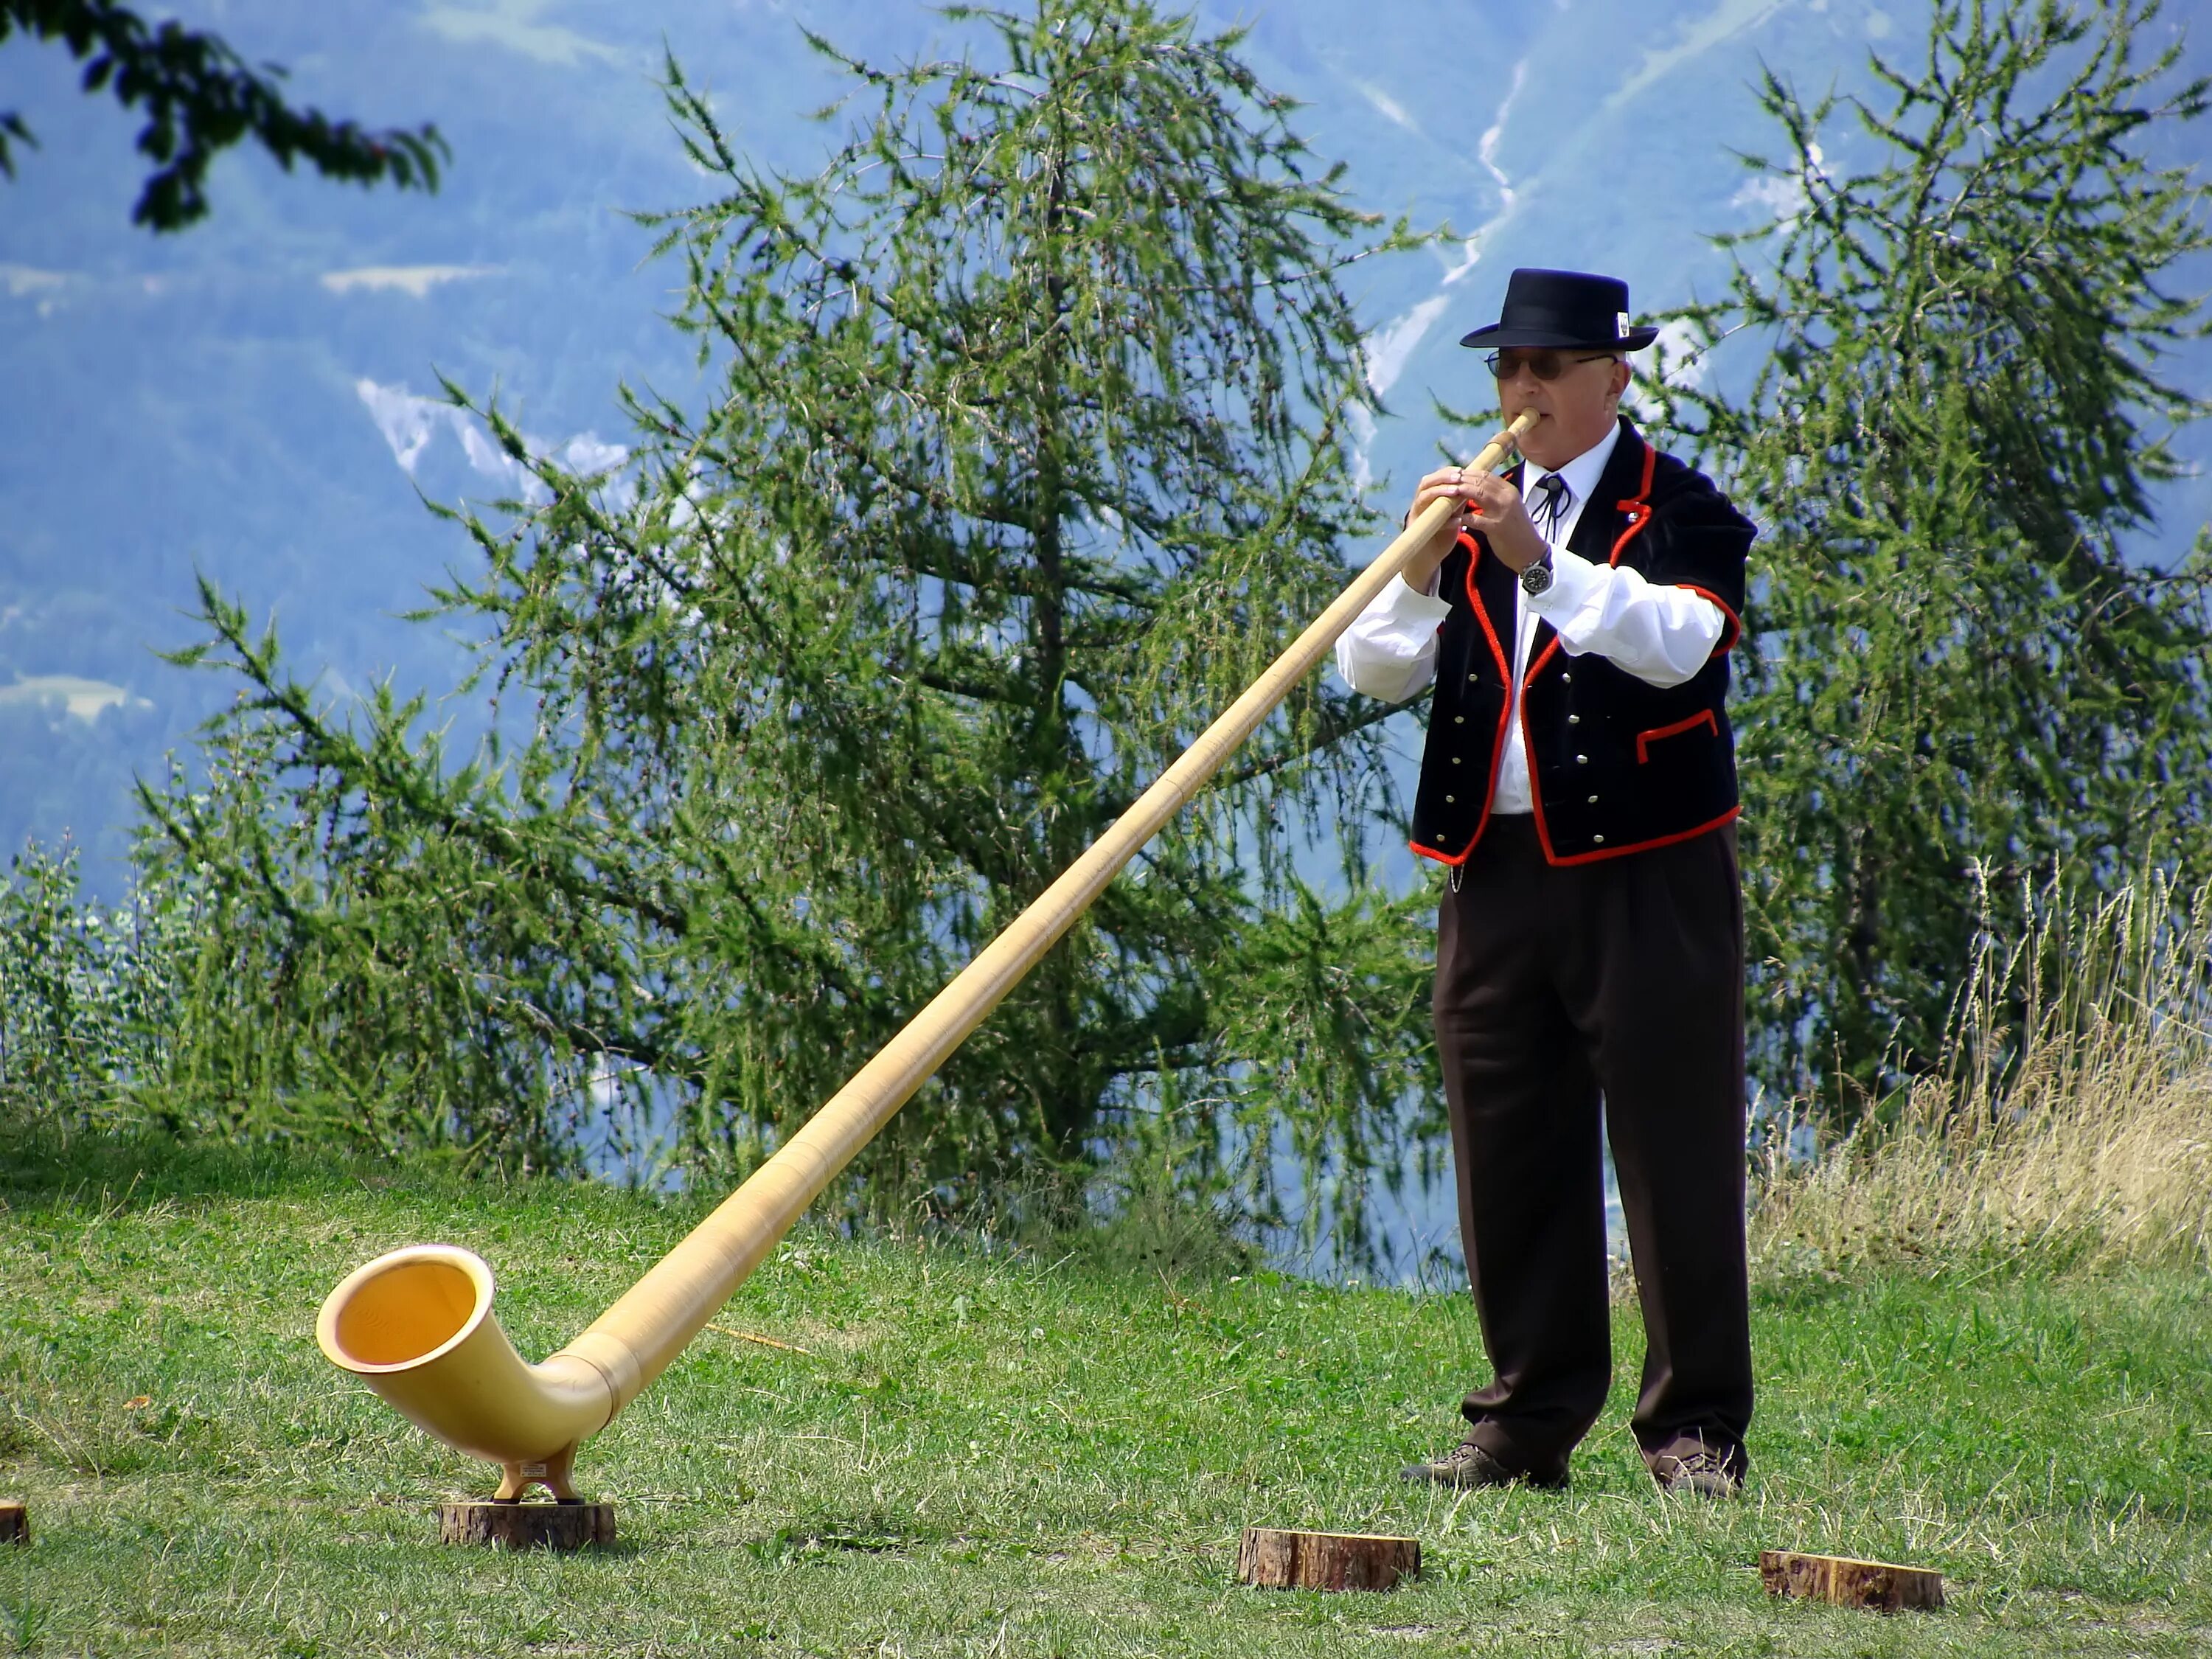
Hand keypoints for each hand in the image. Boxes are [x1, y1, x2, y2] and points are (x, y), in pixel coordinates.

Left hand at [1399, 443, 1549, 589]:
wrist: (1531, 552)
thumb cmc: (1517, 532)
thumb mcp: (1509, 509)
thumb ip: (1495, 498)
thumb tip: (1476, 489)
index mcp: (1509, 491)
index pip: (1486, 475)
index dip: (1468, 474)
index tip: (1454, 476)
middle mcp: (1507, 497)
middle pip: (1480, 481)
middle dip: (1460, 481)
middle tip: (1445, 483)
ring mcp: (1502, 511)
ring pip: (1477, 494)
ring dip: (1459, 493)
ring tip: (1444, 496)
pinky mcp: (1496, 527)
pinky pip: (1473, 519)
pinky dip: (1459, 519)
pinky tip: (1448, 521)